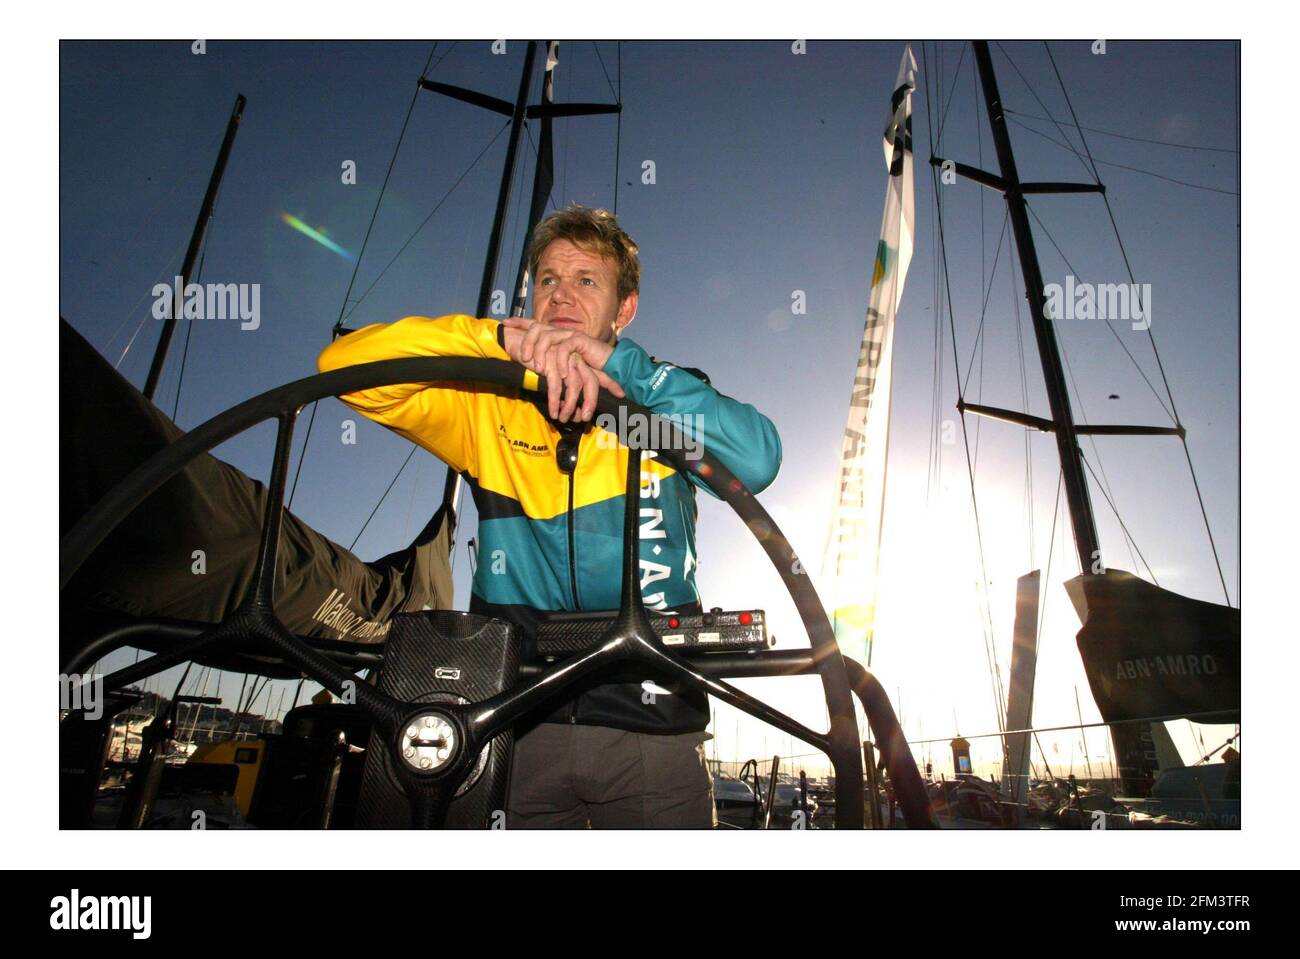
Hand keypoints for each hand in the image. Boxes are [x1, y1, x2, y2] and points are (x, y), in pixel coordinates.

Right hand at [501, 318, 624, 421]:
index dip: (610, 382)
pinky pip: (555, 386)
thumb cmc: (535, 358)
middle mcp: (573, 358)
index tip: (621, 394)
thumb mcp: (553, 371)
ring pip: (574, 386)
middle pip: (590, 381)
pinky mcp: (550, 362)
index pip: (597, 372)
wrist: (516, 341)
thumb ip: (565, 384)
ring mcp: (562, 359)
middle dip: (590, 402)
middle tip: (584, 418)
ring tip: (563, 419)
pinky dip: (556, 401)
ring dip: (569, 406)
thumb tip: (572, 405)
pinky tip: (554, 411)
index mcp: (577, 359)